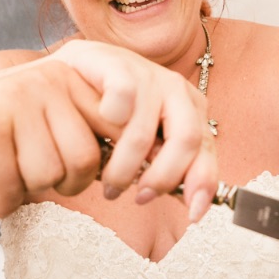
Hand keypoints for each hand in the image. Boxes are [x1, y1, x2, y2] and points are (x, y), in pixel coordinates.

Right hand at [0, 42, 217, 220]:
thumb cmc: (2, 140)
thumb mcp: (57, 128)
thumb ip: (102, 135)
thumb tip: (163, 168)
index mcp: (73, 78)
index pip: (124, 125)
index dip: (133, 166)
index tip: (136, 192)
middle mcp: (48, 81)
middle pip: (88, 160)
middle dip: (68, 184)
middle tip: (41, 176)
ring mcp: (16, 102)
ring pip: (53, 176)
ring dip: (33, 189)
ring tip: (12, 172)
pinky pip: (16, 186)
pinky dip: (5, 198)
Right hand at [51, 40, 218, 219]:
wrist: (71, 74)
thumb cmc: (109, 114)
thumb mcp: (146, 143)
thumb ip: (168, 167)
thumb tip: (191, 204)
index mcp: (190, 109)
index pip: (207, 150)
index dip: (202, 184)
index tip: (192, 214)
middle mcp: (175, 90)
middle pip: (187, 140)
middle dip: (163, 177)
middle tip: (139, 197)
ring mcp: (146, 74)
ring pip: (145, 130)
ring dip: (124, 166)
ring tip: (108, 182)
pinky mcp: (116, 64)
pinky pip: (122, 96)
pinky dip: (112, 118)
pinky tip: (99, 131)